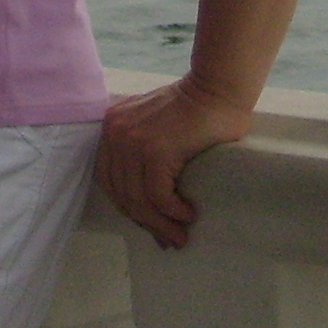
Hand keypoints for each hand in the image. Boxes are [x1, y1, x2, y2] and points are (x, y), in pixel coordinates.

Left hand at [96, 76, 256, 248]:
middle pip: (122, 194)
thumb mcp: (155, 126)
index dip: (129, 206)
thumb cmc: (196, 108)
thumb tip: (152, 207)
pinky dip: (172, 211)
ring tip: (180, 236)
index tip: (150, 223)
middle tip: (167, 238)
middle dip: (145, 221)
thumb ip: (144, 153)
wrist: (217, 88)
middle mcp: (115, 133)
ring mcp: (132, 141)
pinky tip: (187, 214)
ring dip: (161, 224)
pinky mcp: (154, 151)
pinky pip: (157, 196)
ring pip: (139, 200)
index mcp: (112, 126)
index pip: (109, 179)